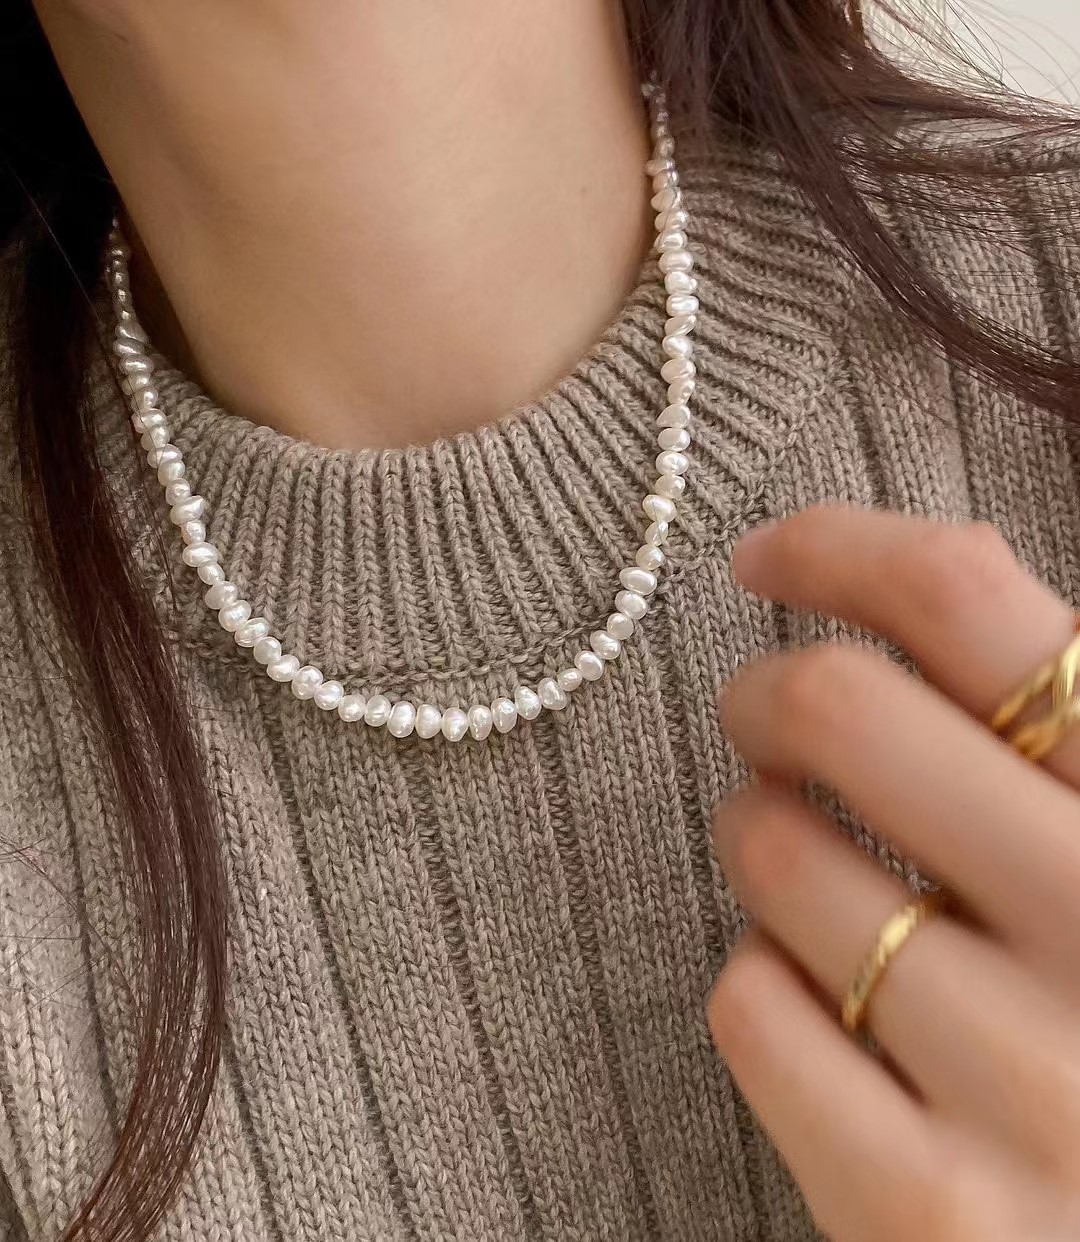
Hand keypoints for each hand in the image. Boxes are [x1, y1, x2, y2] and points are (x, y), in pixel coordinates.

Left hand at [708, 505, 1079, 1241]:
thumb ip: (1060, 735)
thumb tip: (904, 576)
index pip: (966, 594)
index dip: (837, 546)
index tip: (762, 558)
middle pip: (840, 706)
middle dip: (762, 694)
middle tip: (762, 721)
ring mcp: (1031, 1082)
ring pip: (778, 856)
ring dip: (756, 837)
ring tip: (797, 864)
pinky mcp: (933, 1210)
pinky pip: (754, 1010)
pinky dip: (761, 980)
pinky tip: (820, 1000)